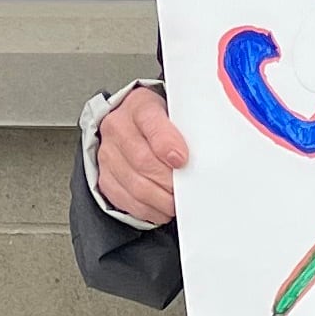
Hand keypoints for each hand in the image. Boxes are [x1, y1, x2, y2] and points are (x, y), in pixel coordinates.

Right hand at [94, 84, 190, 227]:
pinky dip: (148, 209)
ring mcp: (108, 153)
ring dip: (161, 199)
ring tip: (176, 201)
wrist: (132, 125)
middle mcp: (118, 127)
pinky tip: (161, 208)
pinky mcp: (105, 177)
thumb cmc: (160, 122)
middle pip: (142, 160)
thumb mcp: (175, 113)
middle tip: (186, 189)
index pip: (151, 123)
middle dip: (168, 180)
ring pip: (135, 185)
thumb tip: (208, 144)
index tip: (182, 160)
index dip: (166, 144)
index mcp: (139, 106)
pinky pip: (125, 200)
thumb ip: (189, 126)